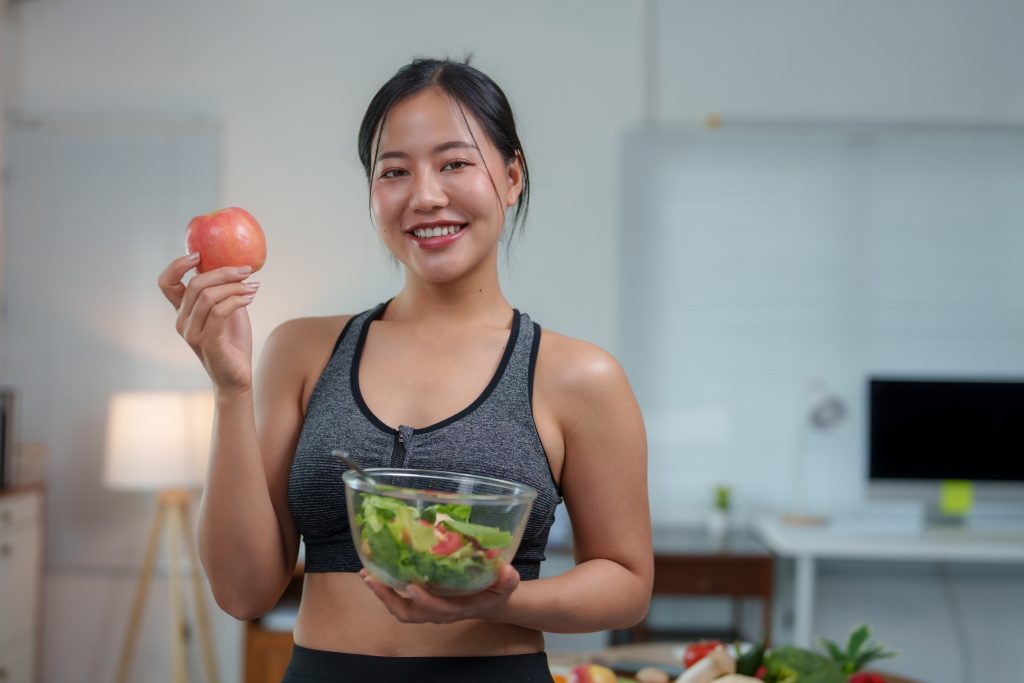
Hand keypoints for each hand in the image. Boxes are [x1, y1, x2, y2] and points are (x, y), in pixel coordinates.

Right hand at [157, 252, 258, 392]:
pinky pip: (219, 312)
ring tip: (254, 286)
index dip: (177, 265)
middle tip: (246, 270)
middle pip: (194, 284)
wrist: (236, 377)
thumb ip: (224, 291)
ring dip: (234, 287)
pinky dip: (236, 300)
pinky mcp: (208, 342)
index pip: (166, 283)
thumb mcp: (228, 311)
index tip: (199, 255)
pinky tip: (250, 297)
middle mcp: (182, 321)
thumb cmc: (232, 343)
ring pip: (207, 297)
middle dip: (222, 272)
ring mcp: (192, 333)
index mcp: (183, 311)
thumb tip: (236, 265)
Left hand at [359, 564, 519, 624]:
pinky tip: (374, 570)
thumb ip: (507, 579)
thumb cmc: (496, 590)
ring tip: (367, 575)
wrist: (489, 600)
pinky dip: (385, 586)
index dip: (425, 601)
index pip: (438, 610)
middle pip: (408, 613)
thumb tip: (505, 570)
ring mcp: (427, 606)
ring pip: (399, 607)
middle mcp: (438, 611)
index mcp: (458, 609)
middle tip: (373, 580)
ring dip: (382, 593)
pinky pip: (399, 597)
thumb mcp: (506, 584)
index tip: (413, 587)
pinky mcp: (421, 598)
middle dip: (389, 599)